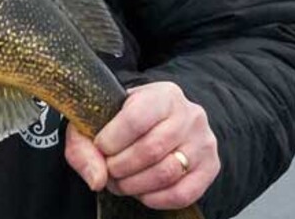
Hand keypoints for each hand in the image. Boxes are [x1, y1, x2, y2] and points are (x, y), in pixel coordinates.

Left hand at [65, 82, 218, 210]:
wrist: (160, 122)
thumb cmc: (126, 120)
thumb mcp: (98, 119)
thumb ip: (83, 145)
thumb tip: (96, 179)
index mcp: (163, 95)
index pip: (136, 119)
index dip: (112, 140)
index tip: (100, 146)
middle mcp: (190, 115)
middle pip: (151, 150)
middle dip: (120, 166)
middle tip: (108, 170)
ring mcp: (203, 142)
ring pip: (167, 173)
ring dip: (135, 185)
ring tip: (121, 181)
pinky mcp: (211, 167)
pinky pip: (183, 193)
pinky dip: (156, 199)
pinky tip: (141, 192)